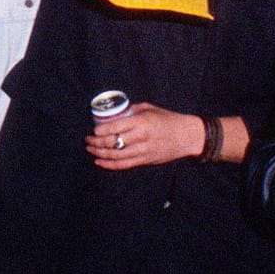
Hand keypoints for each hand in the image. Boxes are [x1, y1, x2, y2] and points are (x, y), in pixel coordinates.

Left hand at [85, 102, 202, 169]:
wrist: (187, 136)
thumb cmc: (168, 119)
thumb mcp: (150, 108)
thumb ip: (132, 111)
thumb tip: (115, 113)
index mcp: (141, 122)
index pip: (115, 127)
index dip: (100, 130)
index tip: (93, 130)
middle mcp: (140, 137)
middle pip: (112, 142)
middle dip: (96, 142)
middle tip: (87, 140)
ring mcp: (142, 151)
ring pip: (115, 155)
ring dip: (99, 153)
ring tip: (90, 149)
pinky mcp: (144, 161)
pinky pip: (123, 165)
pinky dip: (109, 164)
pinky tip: (99, 161)